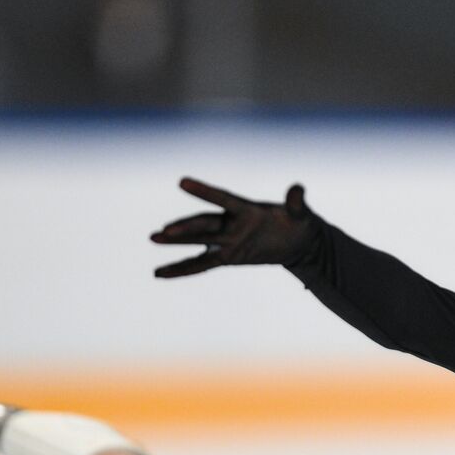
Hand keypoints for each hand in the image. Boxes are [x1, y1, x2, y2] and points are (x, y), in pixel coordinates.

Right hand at [150, 177, 323, 277]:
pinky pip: (202, 264)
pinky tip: (160, 273)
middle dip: (186, 228)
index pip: (222, 199)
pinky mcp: (228, 257)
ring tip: (153, 238)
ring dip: (176, 242)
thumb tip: (298, 189)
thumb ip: (296, 203)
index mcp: (247, 209)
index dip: (204, 192)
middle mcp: (232, 222)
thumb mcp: (301, 214)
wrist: (299, 242)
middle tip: (164, 230)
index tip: (182, 181)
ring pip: (198, 241)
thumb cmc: (299, 222)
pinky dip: (182, 269)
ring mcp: (228, 240)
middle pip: (205, 224)